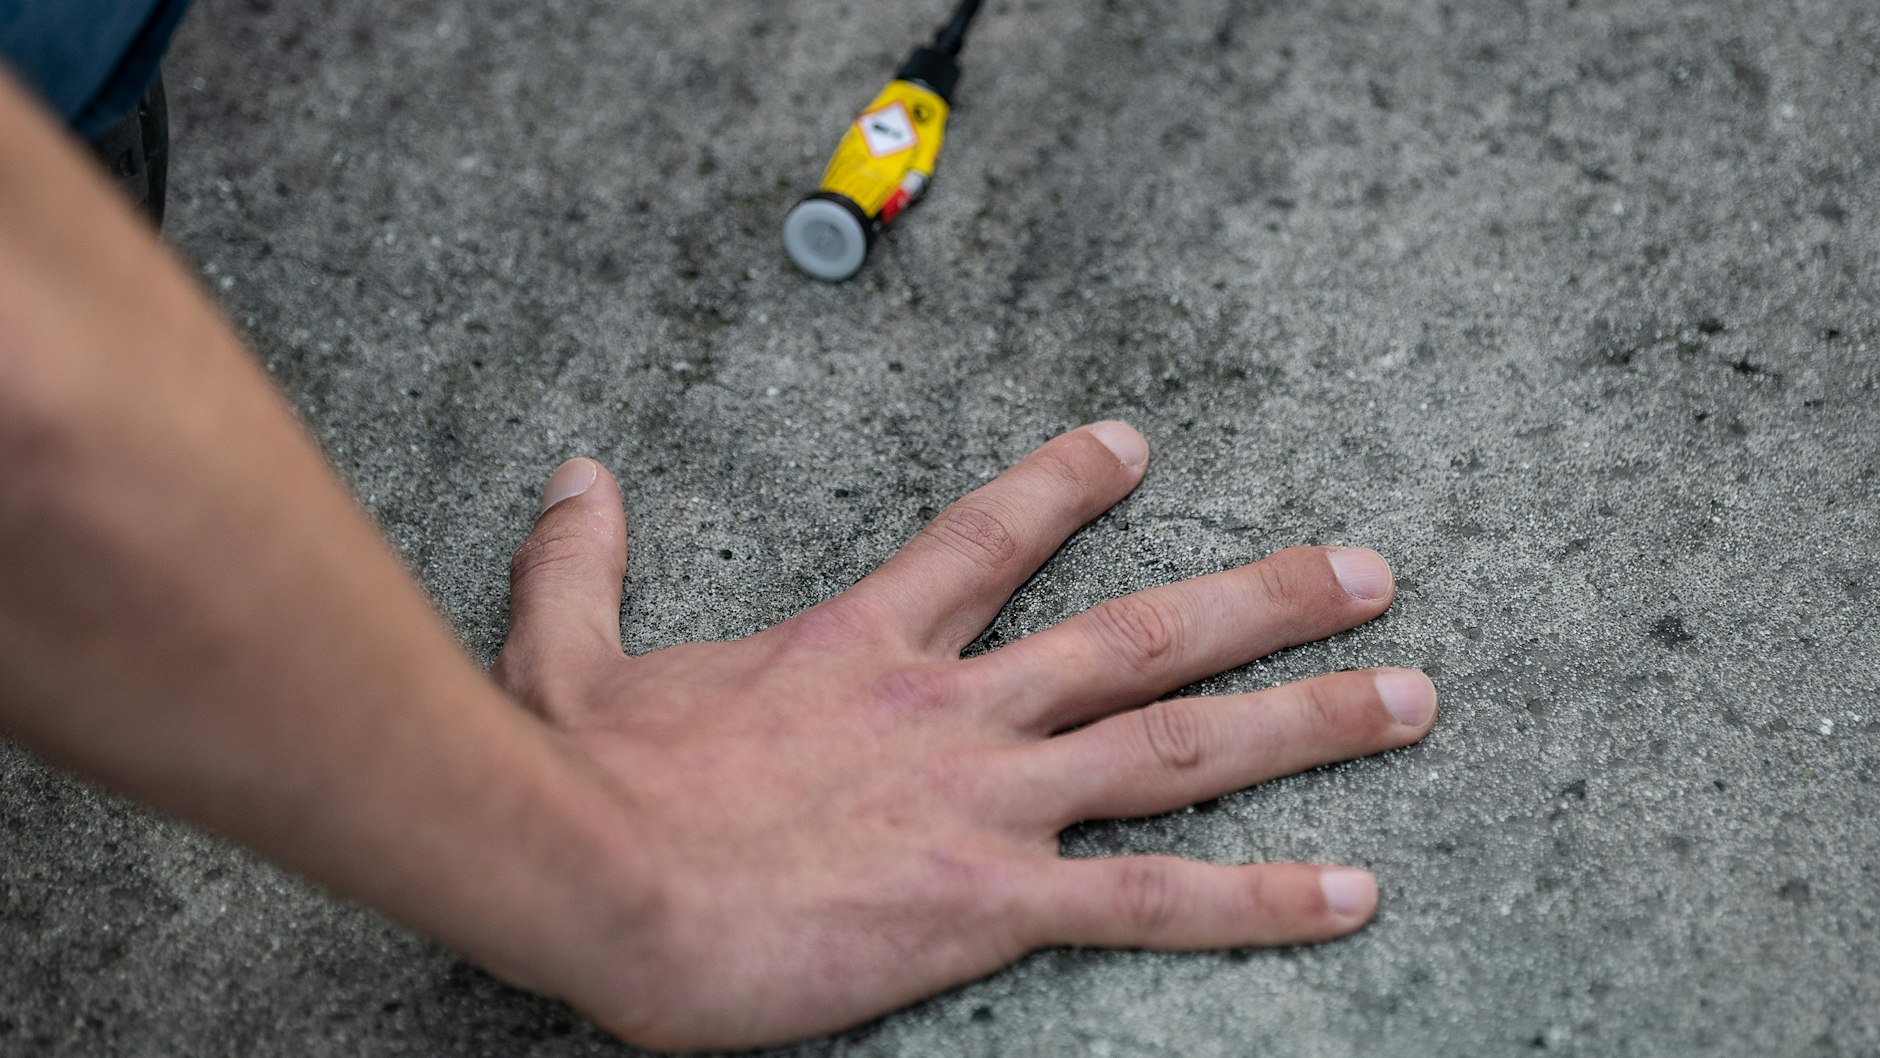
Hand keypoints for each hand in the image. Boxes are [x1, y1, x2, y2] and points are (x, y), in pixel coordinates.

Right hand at [491, 422, 1435, 1051]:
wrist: (587, 875)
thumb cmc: (581, 779)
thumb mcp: (567, 654)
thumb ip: (583, 561)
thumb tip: (576, 475)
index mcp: (864, 643)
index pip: (991, 537)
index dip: (1067, 485)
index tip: (1138, 445)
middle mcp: (953, 705)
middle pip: (1139, 634)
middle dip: (1266, 598)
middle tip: (1372, 572)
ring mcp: (985, 797)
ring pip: (1177, 743)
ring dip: (1305, 717)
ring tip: (1411, 695)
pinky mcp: (989, 901)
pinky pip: (1150, 898)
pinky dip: (1257, 897)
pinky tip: (1350, 892)